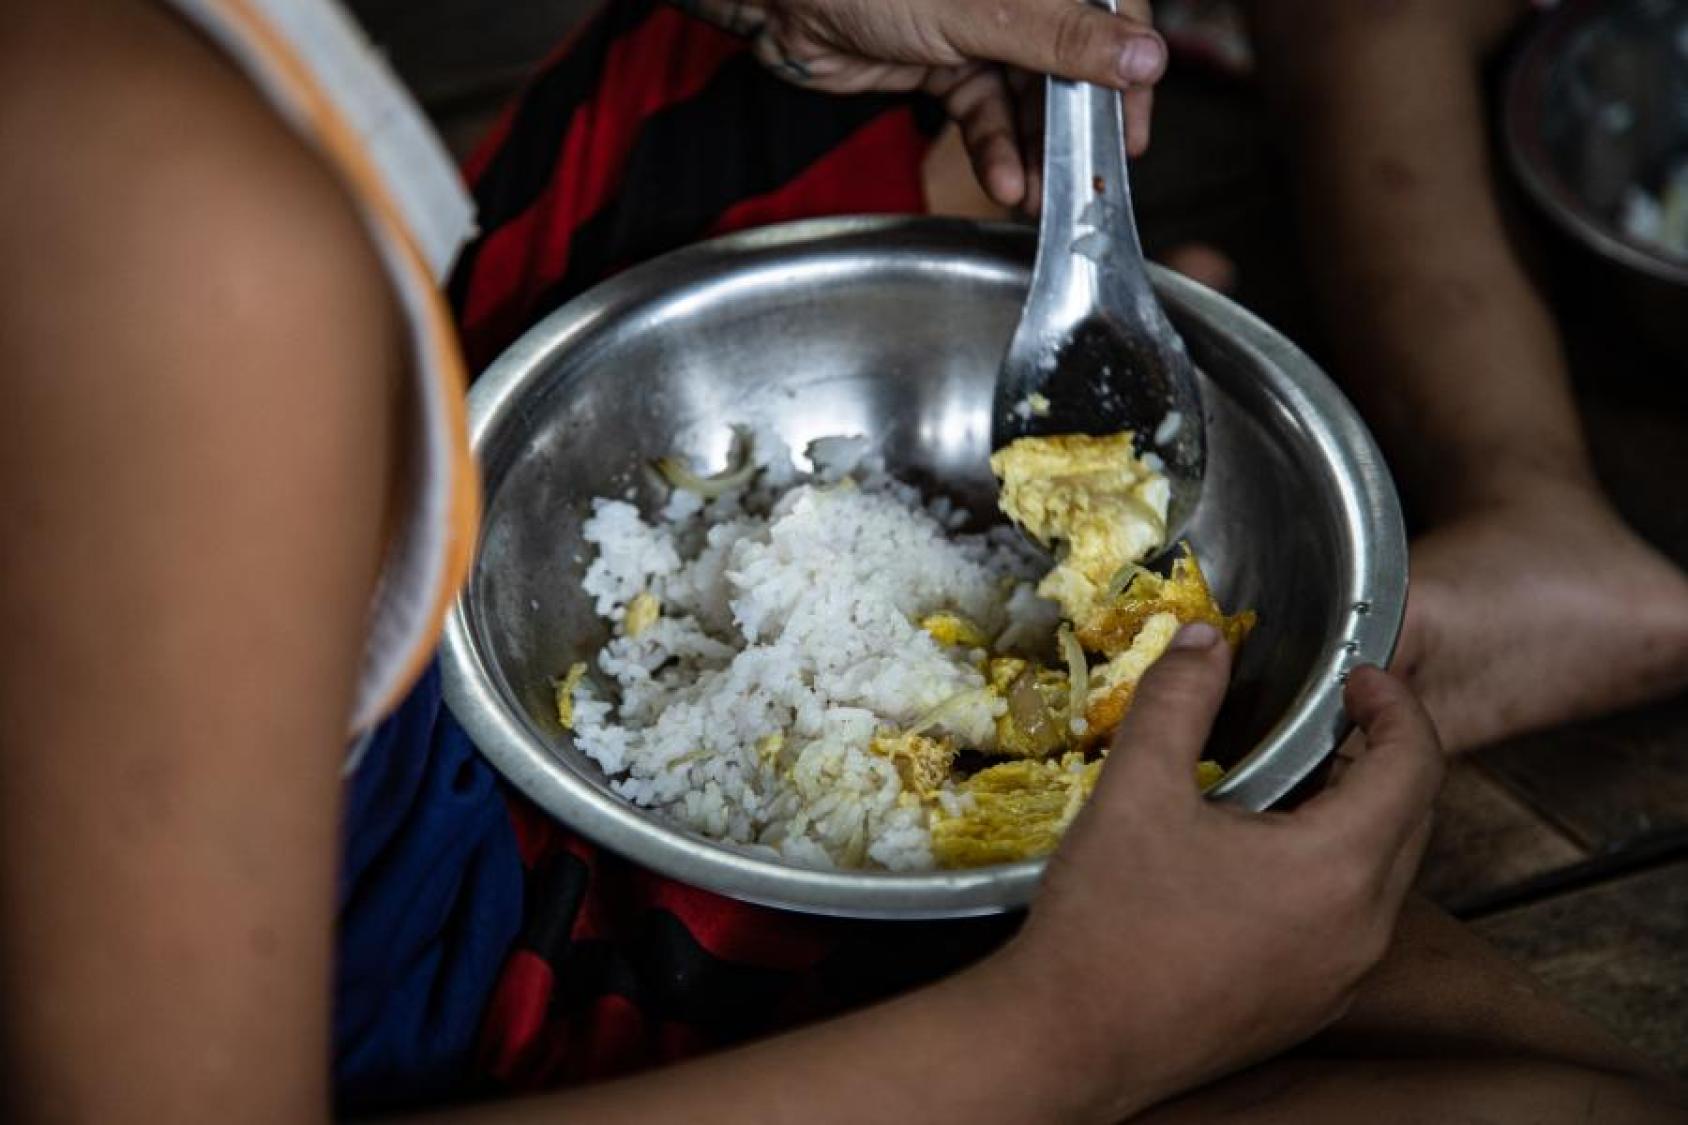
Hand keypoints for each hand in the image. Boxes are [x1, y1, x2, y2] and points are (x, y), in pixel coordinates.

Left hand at [673, 0, 1165, 208]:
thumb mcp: (979, 8)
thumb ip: (1061, 36)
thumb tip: (1145, 58)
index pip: (1111, 8)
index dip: (1129, 67)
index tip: (1136, 124)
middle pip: (1073, 61)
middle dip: (1080, 126)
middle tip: (1094, 177)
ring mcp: (980, 28)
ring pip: (1030, 98)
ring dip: (1038, 151)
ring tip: (1044, 194)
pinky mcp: (946, 65)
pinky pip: (986, 114)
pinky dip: (996, 152)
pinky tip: (1005, 183)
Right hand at [999, 623, 1445, 1119]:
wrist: (1069, 1041)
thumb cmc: (1107, 919)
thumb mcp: (1136, 790)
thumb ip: (1177, 700)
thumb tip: (1205, 640)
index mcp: (1337, 868)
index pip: (1417, 765)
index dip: (1396, 707)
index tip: (1358, 678)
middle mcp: (1361, 931)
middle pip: (1412, 820)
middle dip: (1382, 758)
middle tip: (1328, 720)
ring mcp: (1339, 978)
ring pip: (1383, 877)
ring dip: (1357, 818)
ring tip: (1291, 783)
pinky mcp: (1308, 1009)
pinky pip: (1350, 924)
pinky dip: (1331, 875)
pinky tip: (1261, 860)